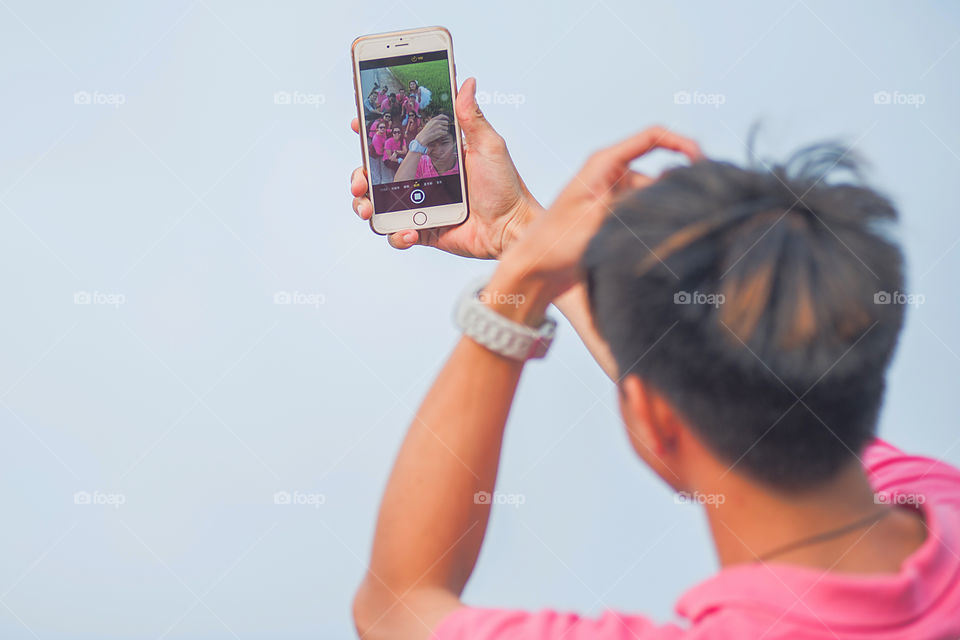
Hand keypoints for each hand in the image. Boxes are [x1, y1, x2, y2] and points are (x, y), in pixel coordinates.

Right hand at [350, 78, 538, 258]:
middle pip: (376, 174)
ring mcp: (419, 205)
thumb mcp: (488, 146)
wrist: (511, 228)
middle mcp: (422, 179)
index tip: (360, 124)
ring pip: (378, 204)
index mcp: (434, 155)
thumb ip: (472, 116)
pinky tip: (409, 232)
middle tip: (360, 179)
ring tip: (368, 209)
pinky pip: (396, 233)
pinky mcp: (422, 230)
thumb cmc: (505, 186)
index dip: (374, 133)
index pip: (396, 140)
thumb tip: (468, 82)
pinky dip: (396, 235)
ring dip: (365, 205)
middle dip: (359, 175)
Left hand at [486, 126, 702, 323]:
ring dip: (660, 216)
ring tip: (652, 241)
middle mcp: (611, 175)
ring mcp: (614, 197)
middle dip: (674, 193)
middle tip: (686, 217)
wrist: (535, 271)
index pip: (653, 137)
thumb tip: (673, 193)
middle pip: (660, 173)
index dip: (683, 143)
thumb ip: (636, 204)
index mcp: (604, 163)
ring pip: (654, 199)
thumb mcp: (600, 220)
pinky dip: (651, 226)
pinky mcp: (614, 218)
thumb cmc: (557, 243)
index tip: (704, 162)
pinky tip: (650, 245)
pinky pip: (643, 215)